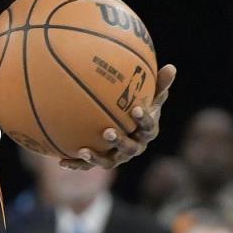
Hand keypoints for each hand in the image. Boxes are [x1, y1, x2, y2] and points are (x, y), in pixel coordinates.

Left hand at [61, 64, 176, 170]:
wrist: (125, 126)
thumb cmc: (138, 106)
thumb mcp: (149, 96)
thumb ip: (159, 85)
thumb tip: (171, 67)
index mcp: (147, 132)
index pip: (149, 127)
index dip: (144, 120)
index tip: (136, 109)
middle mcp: (134, 147)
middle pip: (130, 148)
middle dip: (120, 142)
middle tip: (108, 132)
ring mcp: (118, 157)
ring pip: (109, 161)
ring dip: (96, 158)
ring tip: (83, 150)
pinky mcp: (101, 161)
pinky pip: (88, 165)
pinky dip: (76, 164)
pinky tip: (61, 161)